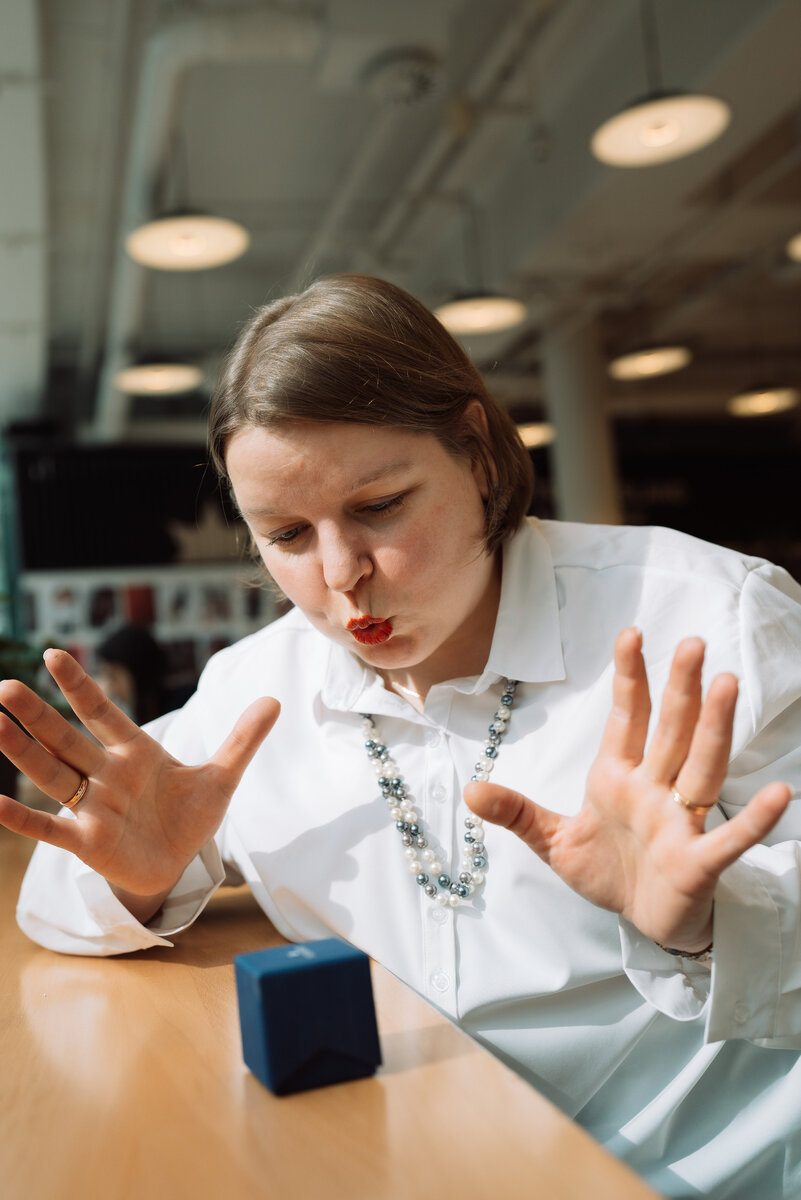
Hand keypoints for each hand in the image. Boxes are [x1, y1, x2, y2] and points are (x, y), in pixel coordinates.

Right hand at [0, 649, 278, 909]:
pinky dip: (22, 818)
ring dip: (23, 752)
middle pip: (66, 739)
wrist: (179, 865)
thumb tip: (275, 700)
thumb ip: (242, 739)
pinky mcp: (87, 842)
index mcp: (134, 752)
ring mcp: (92, 807)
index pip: (102, 712)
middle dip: (37, 714)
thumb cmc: (189, 816)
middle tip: (5, 686)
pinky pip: (49, 828)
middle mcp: (105, 774)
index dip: (80, 686)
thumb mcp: (222, 777)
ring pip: (52, 774)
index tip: (52, 654)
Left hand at [465, 629, 791, 951]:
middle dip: (678, 689)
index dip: (630, 678)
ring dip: (713, 729)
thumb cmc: (609, 870)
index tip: (631, 633)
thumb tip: (468, 791)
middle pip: (669, 731)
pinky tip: (779, 794)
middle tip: (692, 643)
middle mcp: (654, 790)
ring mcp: (679, 823)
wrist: (642, 923)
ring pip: (701, 767)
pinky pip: (728, 839)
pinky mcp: (697, 863)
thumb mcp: (553, 842)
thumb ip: (517, 813)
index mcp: (619, 777)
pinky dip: (752, 819)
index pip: (626, 718)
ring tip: (727, 685)